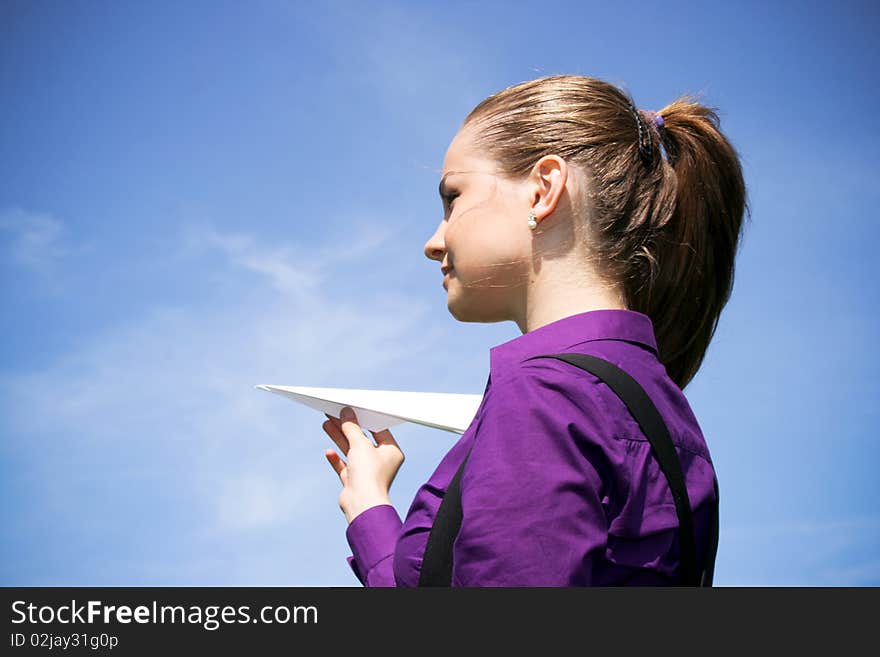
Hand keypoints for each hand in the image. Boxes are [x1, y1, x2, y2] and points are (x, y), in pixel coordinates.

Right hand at [322, 406, 404, 523]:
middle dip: (347, 427)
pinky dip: (337, 458)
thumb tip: (346, 413)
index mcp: (392, 451)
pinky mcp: (355, 481)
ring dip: (339, 437)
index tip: (353, 408)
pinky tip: (328, 452)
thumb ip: (352, 428)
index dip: (365, 418)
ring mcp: (367, 472)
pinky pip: (344, 466)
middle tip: (335, 413)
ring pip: (351, 450)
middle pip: (362, 439)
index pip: (378, 430)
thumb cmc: (368, 474)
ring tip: (326, 423)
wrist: (361, 504)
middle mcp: (381, 461)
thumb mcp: (360, 444)